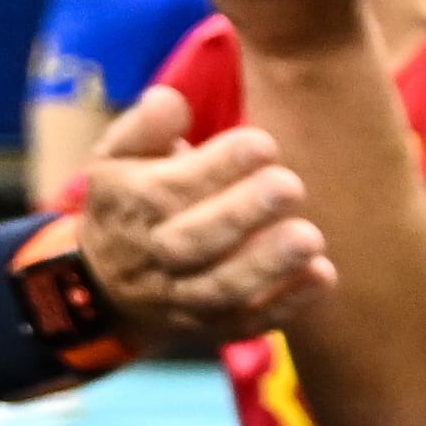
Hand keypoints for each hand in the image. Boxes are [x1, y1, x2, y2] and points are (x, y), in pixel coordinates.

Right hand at [71, 84, 333, 350]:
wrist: (103, 288)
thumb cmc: (126, 205)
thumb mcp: (116, 160)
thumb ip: (144, 128)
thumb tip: (169, 98)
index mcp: (130, 206)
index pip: (168, 188)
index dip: (216, 167)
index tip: (261, 144)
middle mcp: (153, 257)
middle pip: (192, 242)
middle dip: (241, 215)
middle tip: (290, 186)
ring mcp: (181, 298)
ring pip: (221, 289)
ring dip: (267, 265)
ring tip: (310, 237)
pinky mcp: (212, 328)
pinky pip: (248, 322)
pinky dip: (287, 305)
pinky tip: (322, 276)